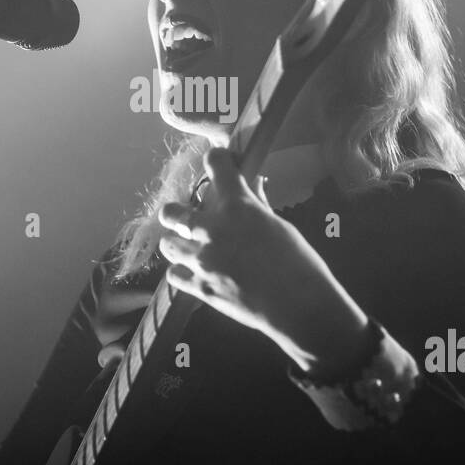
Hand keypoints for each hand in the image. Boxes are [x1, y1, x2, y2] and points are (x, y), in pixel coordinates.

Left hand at [157, 147, 369, 373]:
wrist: (297, 304)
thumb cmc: (297, 262)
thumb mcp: (278, 226)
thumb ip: (259, 204)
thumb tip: (256, 183)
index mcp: (238, 205)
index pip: (216, 163)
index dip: (216, 160)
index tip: (218, 164)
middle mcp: (212, 228)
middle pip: (171, 211)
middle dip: (176, 213)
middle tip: (187, 220)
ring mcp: (202, 259)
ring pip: (167, 245)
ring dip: (177, 244)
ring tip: (189, 249)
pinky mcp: (200, 287)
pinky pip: (173, 275)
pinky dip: (182, 273)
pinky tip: (194, 273)